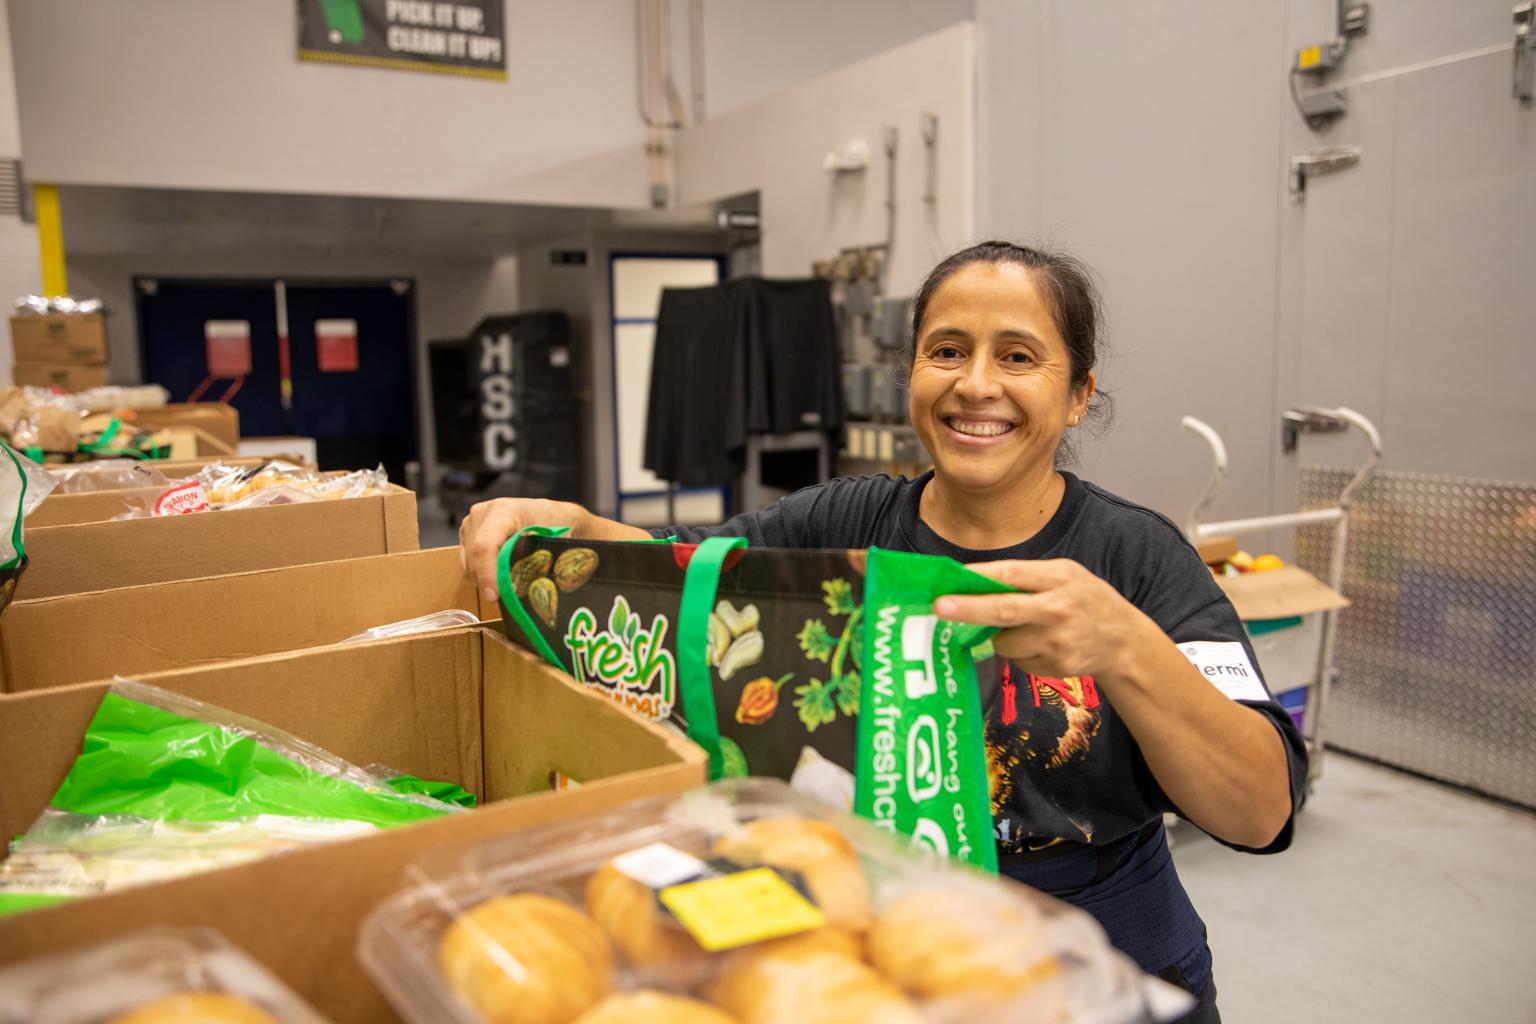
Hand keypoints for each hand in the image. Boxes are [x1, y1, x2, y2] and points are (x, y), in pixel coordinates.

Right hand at [458, 497, 584, 601]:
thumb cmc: (553, 523)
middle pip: (473, 557)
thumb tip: (515, 580)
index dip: (486, 573)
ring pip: (467, 562)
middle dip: (486, 582)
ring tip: (503, 584)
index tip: (494, 595)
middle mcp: (481, 514)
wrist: (547, 513)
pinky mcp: (467, 533)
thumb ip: (533, 556)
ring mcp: (471, 523)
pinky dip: (479, 574)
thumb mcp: (549, 539)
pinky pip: (466, 562)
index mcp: (502, 511)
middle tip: (504, 597)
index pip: (485, 545)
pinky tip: (497, 574)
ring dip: (482, 579)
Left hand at [932, 559, 1148, 679]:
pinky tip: (1042, 644)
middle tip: (940, 607)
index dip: (978, 577)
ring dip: (1001, 636)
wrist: (1123, 640)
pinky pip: (1018, 660)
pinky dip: (1021, 652)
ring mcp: (1057, 641)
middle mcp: (1058, 609)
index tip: (950, 580)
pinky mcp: (1055, 666)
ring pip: (1005, 641)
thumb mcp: (1066, 575)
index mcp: (1059, 578)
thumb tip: (973, 585)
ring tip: (1026, 627)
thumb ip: (1027, 578)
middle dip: (968, 609)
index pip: (1011, 575)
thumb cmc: (1085, 599)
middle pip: (1004, 610)